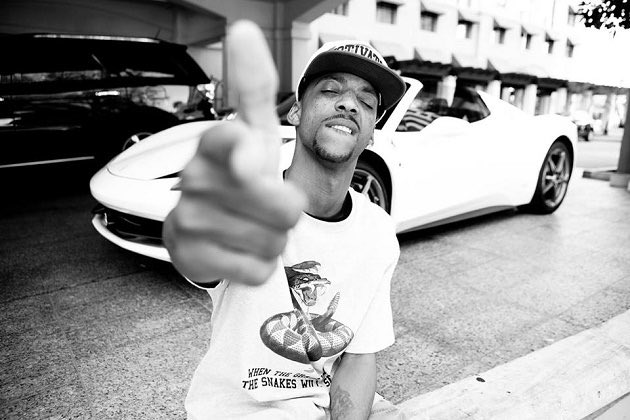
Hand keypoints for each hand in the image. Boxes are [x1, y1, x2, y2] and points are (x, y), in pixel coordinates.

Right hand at [163, 20, 305, 285]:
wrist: (211, 229)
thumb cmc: (240, 177)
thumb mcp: (255, 133)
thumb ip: (254, 87)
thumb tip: (241, 27)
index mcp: (214, 146)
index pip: (225, 141)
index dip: (243, 152)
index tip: (251, 157)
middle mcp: (195, 179)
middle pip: (282, 207)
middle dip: (285, 213)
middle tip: (263, 206)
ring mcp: (188, 219)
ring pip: (273, 240)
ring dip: (272, 239)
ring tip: (249, 227)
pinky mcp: (189, 257)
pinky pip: (257, 270)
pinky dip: (259, 266)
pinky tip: (238, 250)